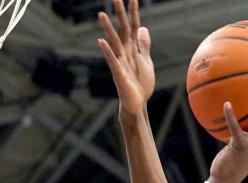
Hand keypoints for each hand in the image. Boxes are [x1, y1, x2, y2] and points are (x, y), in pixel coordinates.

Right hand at [97, 0, 153, 117]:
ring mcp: (120, 62)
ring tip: (101, 15)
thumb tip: (143, 28)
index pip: (133, 27)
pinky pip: (112, 60)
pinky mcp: (118, 74)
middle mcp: (124, 53)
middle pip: (122, 30)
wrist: (137, 104)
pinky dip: (107, 51)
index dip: (134, 13)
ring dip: (108, 29)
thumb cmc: (140, 84)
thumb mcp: (146, 61)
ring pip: (114, 42)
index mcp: (132, 49)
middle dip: (120, 14)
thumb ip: (143, 45)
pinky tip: (101, 41)